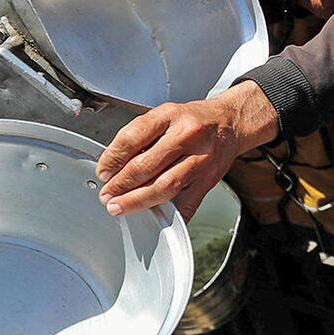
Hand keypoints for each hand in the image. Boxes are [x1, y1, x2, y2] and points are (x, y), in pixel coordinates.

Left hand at [96, 81, 279, 217]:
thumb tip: (113, 166)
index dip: (112, 158)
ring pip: (165, 186)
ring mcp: (201, 160)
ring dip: (138, 200)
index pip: (132, 138)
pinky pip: (187, 203)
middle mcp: (187, 136)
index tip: (103, 172)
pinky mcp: (209, 180)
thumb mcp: (164, 115)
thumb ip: (140, 137)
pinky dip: (170, 216)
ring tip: (120, 206)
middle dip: (121, 185)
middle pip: (147, 166)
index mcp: (170, 116)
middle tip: (107, 195)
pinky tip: (154, 220)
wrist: (230, 123)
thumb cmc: (193, 120)